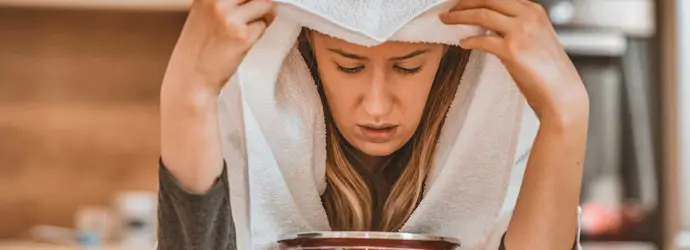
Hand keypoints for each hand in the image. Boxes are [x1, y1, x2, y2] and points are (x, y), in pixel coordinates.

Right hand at [160, 0, 274, 193]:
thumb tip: (257, 0)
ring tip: (245, 30)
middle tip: (250, 17)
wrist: (191, 80)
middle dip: (258, 2)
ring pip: (265, 4)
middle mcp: (216, 0)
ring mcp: (228, 17)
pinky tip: (243, 42)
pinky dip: (259, 33)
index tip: (248, 6)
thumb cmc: (199, 49)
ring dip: (262, 16)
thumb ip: (226, 1)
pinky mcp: (241, 35)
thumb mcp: (205, 14)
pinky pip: (264, 25)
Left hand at [440, 0, 587, 127]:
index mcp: (535, 11)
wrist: (562, 94)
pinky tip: (463, 43)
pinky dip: (469, 41)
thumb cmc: (549, 72)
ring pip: (481, 14)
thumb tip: (491, 25)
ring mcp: (520, 31)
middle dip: (464, 2)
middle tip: (449, 9)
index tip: (463, 3)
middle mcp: (528, 16)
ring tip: (446, 20)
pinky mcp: (511, 50)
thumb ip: (518, 26)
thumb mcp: (537, 38)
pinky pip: (481, 40)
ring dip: (459, 16)